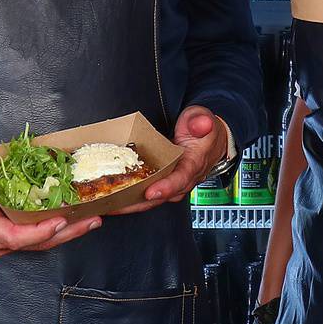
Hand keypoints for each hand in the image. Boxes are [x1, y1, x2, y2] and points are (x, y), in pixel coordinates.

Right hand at [0, 164, 102, 259]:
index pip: (16, 236)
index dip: (41, 231)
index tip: (62, 220)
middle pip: (35, 244)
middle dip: (66, 234)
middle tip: (93, 221)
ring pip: (36, 245)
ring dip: (64, 234)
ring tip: (91, 221)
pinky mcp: (2, 240)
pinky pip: (31, 240)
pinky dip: (52, 232)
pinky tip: (70, 221)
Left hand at [110, 105, 229, 212]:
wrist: (211, 139)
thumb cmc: (204, 129)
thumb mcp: (203, 118)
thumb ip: (201, 121)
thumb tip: (201, 124)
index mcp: (194, 163)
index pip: (181, 178)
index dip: (166, 187)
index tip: (150, 192)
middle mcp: (185, 178)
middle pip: (163, 196)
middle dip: (140, 202)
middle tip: (117, 205)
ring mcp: (175, 183)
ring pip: (154, 199)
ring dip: (133, 204)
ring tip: (111, 205)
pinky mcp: (166, 183)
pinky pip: (150, 194)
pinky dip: (133, 198)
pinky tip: (116, 199)